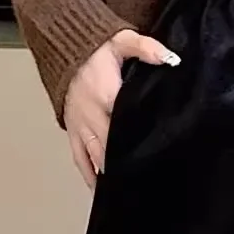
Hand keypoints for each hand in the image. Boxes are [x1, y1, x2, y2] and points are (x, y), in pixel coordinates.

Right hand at [63, 29, 179, 186]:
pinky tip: (101, 190)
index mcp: (106, 95)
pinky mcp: (72, 130)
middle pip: (111, 148)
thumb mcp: (122, 40)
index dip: (140, 139)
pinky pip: (79, 158)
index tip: (156, 155)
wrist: (62, 45)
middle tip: (146, 182)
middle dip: (127, 165)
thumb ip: (146, 48)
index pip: (126, 122)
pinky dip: (89, 175)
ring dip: (110, 175)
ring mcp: (80, 125)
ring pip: (95, 158)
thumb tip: (171, 59)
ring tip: (128, 192)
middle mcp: (91, 115)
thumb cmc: (95, 47)